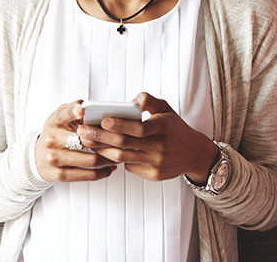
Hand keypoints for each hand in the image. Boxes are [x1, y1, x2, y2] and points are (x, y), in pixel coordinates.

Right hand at [35, 101, 117, 181]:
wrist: (37, 158)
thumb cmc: (56, 134)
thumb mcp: (60, 118)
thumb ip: (72, 109)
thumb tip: (84, 105)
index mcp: (54, 122)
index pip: (62, 115)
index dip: (72, 112)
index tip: (82, 110)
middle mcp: (52, 140)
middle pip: (85, 140)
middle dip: (107, 141)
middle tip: (123, 140)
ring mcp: (54, 158)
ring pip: (90, 160)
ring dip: (109, 159)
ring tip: (120, 155)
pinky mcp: (59, 175)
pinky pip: (87, 175)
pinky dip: (102, 172)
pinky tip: (110, 168)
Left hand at [78, 92, 218, 182]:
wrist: (194, 153)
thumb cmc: (174, 128)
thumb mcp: (166, 109)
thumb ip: (149, 101)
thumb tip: (132, 101)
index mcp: (163, 126)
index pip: (139, 127)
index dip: (120, 124)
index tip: (102, 120)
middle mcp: (160, 146)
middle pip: (125, 143)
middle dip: (100, 137)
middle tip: (82, 131)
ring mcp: (157, 163)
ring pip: (123, 158)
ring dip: (102, 150)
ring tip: (87, 141)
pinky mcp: (154, 175)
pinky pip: (130, 168)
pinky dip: (116, 159)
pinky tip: (104, 152)